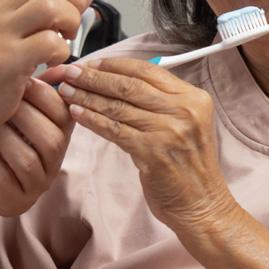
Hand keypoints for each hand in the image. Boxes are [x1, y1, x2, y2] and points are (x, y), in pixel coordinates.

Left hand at [0, 77, 75, 216]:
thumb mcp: (14, 107)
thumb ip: (32, 86)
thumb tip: (48, 53)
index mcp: (61, 134)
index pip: (67, 114)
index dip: (45, 95)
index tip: (19, 79)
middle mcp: (55, 162)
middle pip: (52, 139)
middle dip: (23, 115)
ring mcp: (37, 185)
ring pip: (28, 160)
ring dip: (4, 135)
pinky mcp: (15, 202)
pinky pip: (4, 177)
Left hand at [50, 58, 237, 231]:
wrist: (202, 204)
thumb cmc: (188, 165)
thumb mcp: (186, 123)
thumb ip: (161, 101)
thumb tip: (117, 80)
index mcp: (192, 97)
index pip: (147, 70)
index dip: (114, 65)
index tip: (91, 63)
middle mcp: (183, 109)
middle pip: (129, 84)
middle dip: (95, 76)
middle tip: (70, 72)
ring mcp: (168, 130)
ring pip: (118, 106)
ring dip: (87, 96)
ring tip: (66, 91)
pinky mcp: (152, 152)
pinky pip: (114, 129)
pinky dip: (92, 119)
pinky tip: (77, 113)